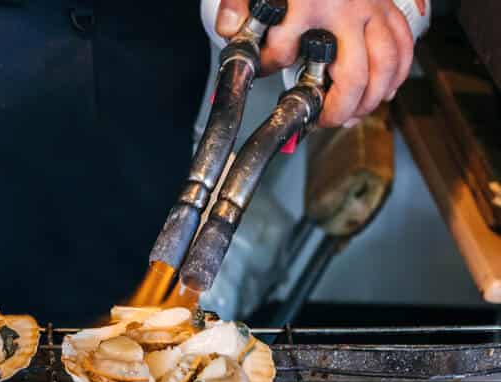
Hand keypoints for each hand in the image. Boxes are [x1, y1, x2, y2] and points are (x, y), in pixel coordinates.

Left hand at [216, 0, 424, 127]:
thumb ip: (236, 3)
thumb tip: (227, 31)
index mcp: (308, 0)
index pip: (285, 52)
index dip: (271, 67)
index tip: (265, 69)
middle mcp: (346, 8)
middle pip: (355, 75)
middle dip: (339, 107)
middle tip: (324, 120)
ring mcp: (372, 7)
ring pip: (386, 65)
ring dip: (371, 99)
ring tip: (351, 114)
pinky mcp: (389, 5)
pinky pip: (404, 45)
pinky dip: (398, 73)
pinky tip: (383, 92)